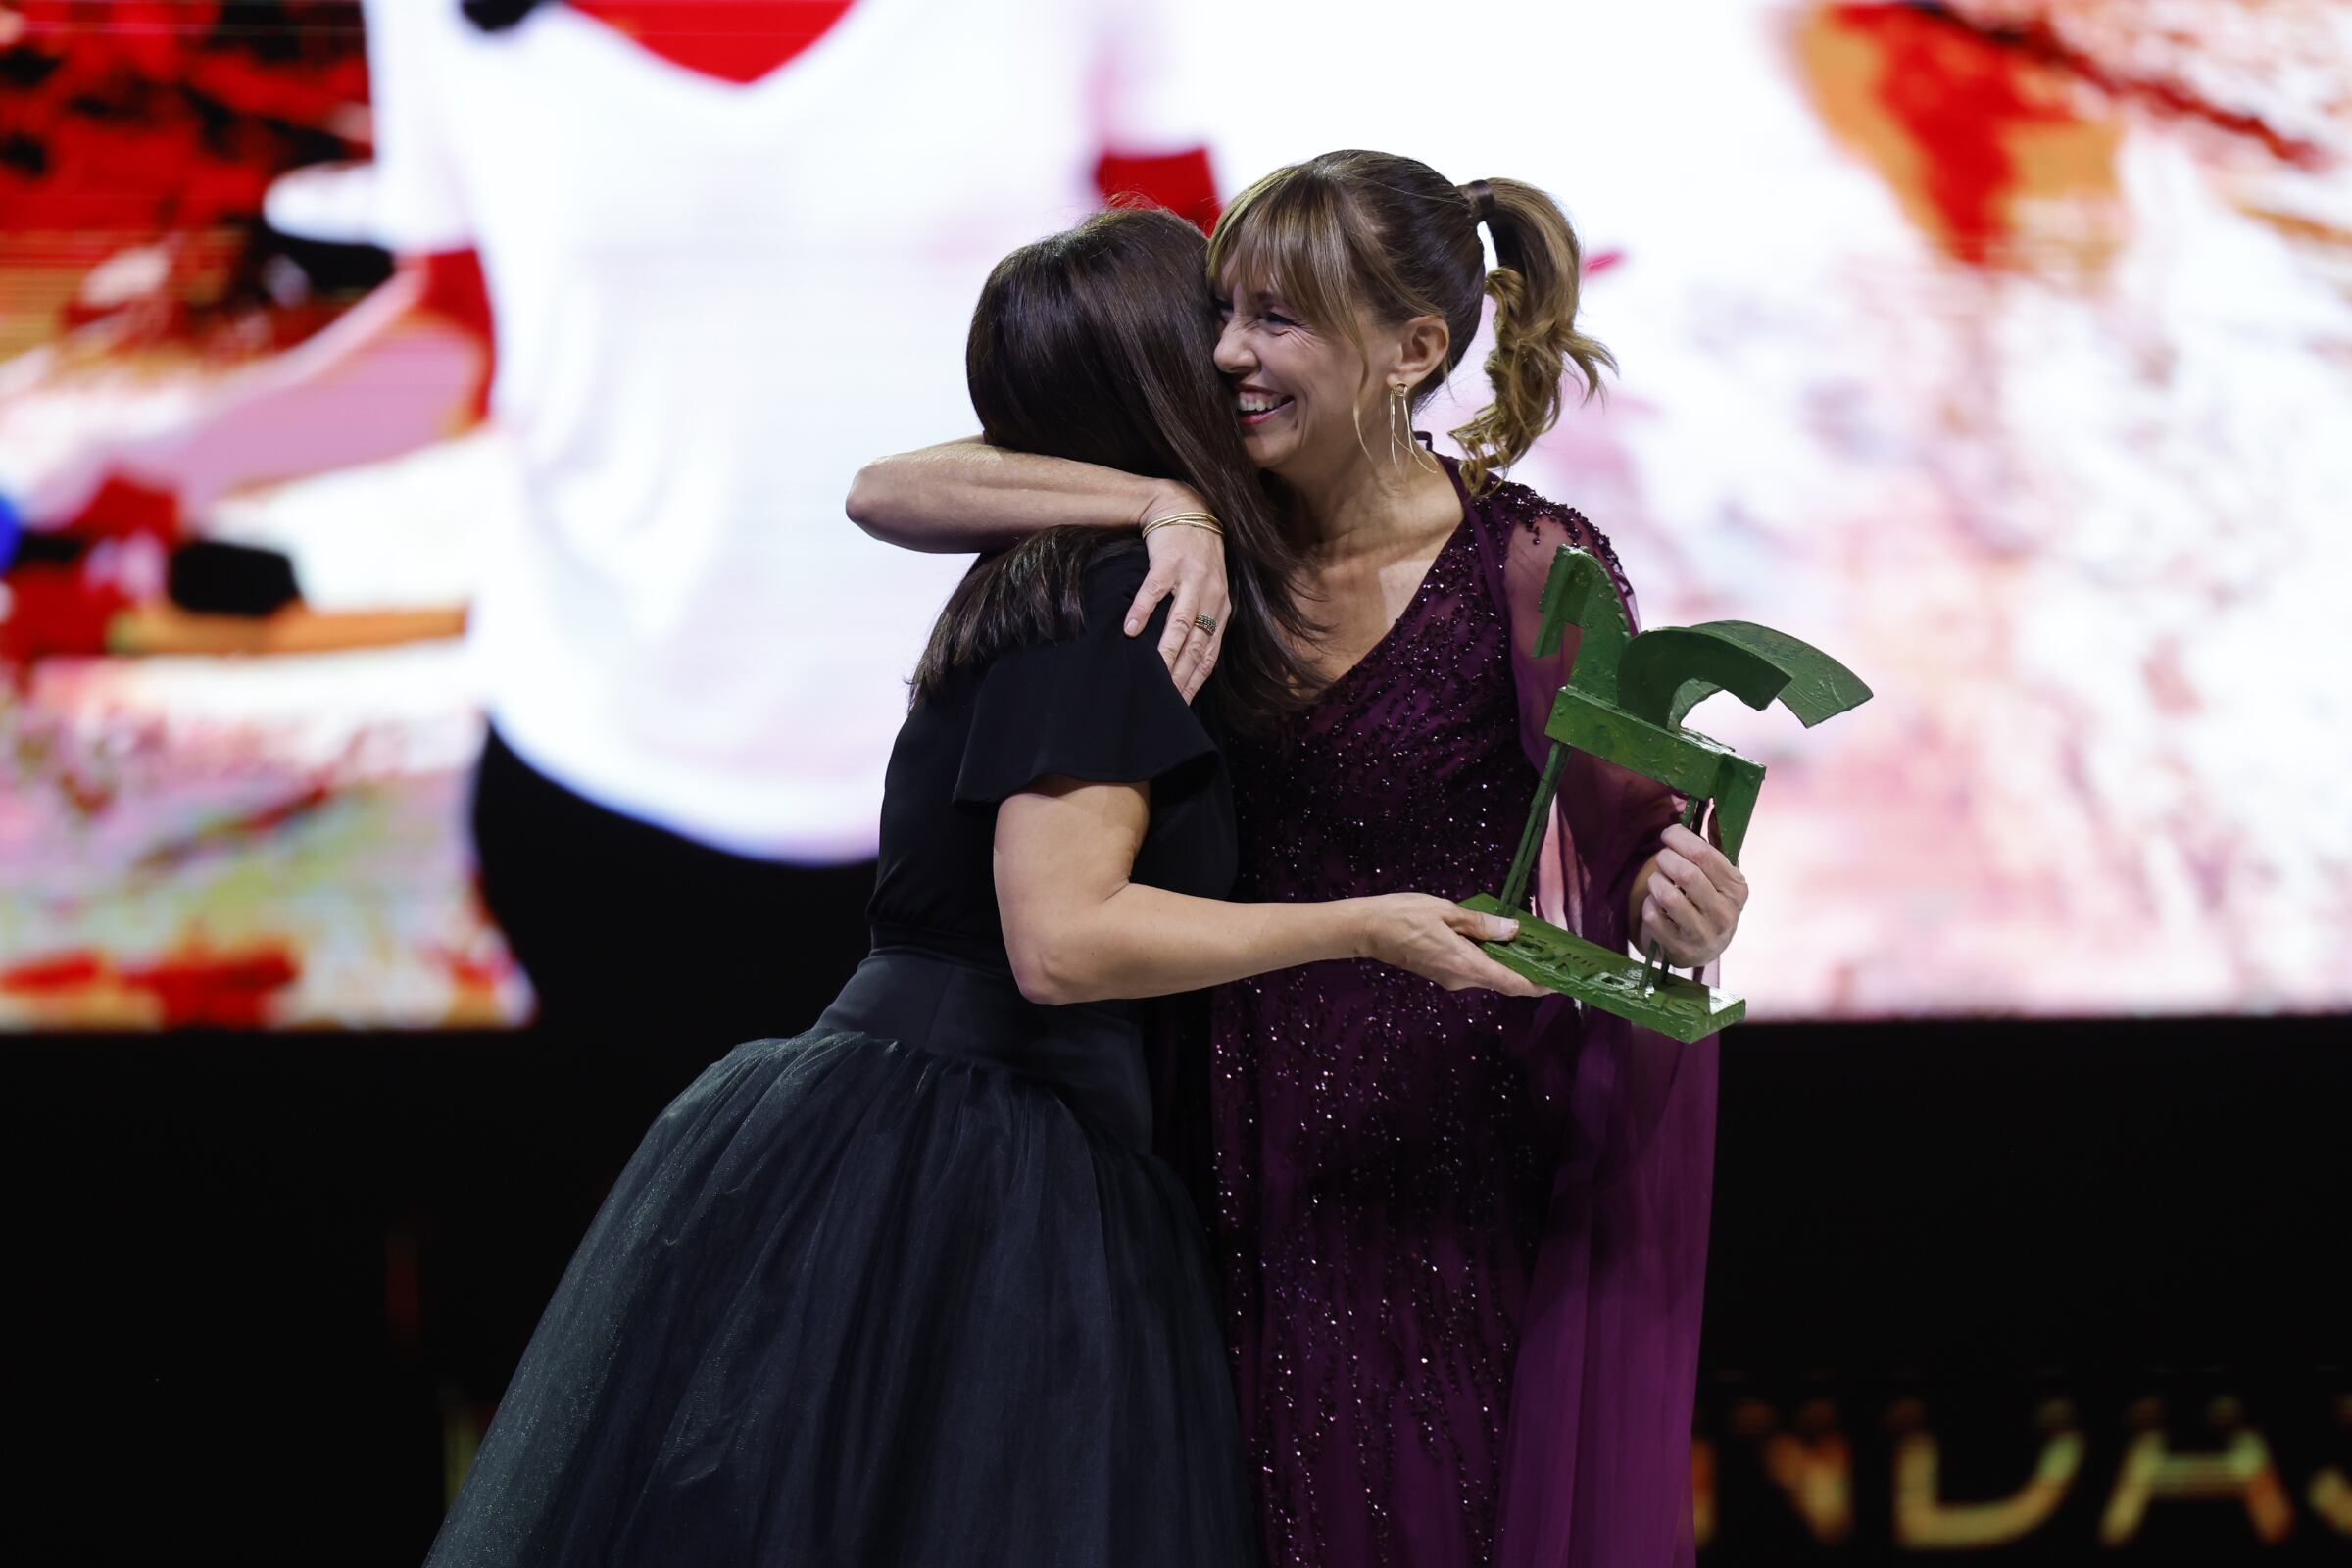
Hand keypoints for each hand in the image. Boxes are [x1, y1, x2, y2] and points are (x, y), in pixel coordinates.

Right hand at [1123, 484, 1229, 702]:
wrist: (1186, 509)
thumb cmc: (1194, 556)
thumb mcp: (1207, 589)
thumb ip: (1201, 619)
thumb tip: (1184, 658)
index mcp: (1221, 607)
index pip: (1210, 653)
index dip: (1196, 680)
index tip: (1181, 705)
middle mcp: (1211, 595)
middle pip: (1196, 644)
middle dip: (1182, 674)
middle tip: (1166, 699)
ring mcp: (1191, 578)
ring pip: (1180, 623)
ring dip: (1166, 650)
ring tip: (1153, 673)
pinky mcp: (1169, 562)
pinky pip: (1155, 591)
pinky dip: (1143, 611)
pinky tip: (1131, 630)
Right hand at [1358, 894, 1548, 996]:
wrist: (1366, 929)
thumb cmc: (1403, 916)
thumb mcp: (1447, 912)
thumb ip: (1482, 923)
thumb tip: (1513, 930)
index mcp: (1466, 966)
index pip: (1513, 984)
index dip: (1540, 985)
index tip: (1561, 981)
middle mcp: (1461, 979)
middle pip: (1504, 980)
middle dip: (1528, 967)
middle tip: (1548, 947)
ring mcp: (1449, 978)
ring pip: (1489, 973)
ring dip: (1508, 959)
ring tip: (1526, 937)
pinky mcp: (1440, 971)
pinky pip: (1473, 967)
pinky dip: (1490, 956)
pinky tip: (1495, 937)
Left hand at [1638, 822, 1748, 967]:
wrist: (1706, 948)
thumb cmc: (1711, 899)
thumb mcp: (1722, 874)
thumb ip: (1718, 841)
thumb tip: (1713, 806)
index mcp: (1737, 889)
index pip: (1704, 854)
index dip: (1679, 838)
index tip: (1668, 834)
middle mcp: (1725, 914)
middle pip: (1685, 874)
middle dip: (1665, 858)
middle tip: (1661, 857)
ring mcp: (1703, 934)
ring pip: (1667, 896)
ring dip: (1655, 881)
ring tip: (1658, 879)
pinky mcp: (1680, 950)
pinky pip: (1653, 917)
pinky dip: (1648, 905)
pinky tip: (1655, 904)